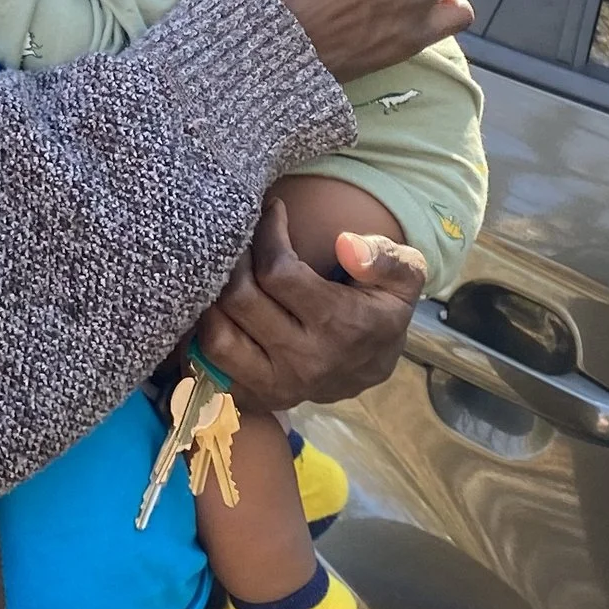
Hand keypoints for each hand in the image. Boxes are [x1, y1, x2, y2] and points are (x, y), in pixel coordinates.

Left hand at [194, 200, 427, 416]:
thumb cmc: (381, 309)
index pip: (279, 272)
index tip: (272, 212)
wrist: (371, 367)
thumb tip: (345, 244)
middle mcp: (304, 360)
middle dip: (235, 258)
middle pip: (241, 300)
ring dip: (213, 296)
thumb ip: (386, 257)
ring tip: (227, 270)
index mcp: (341, 326)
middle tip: (242, 237)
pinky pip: (207, 364)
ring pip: (216, 335)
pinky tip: (216, 305)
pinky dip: (202, 331)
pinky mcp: (254, 396)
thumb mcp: (405, 278)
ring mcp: (275, 384)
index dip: (268, 234)